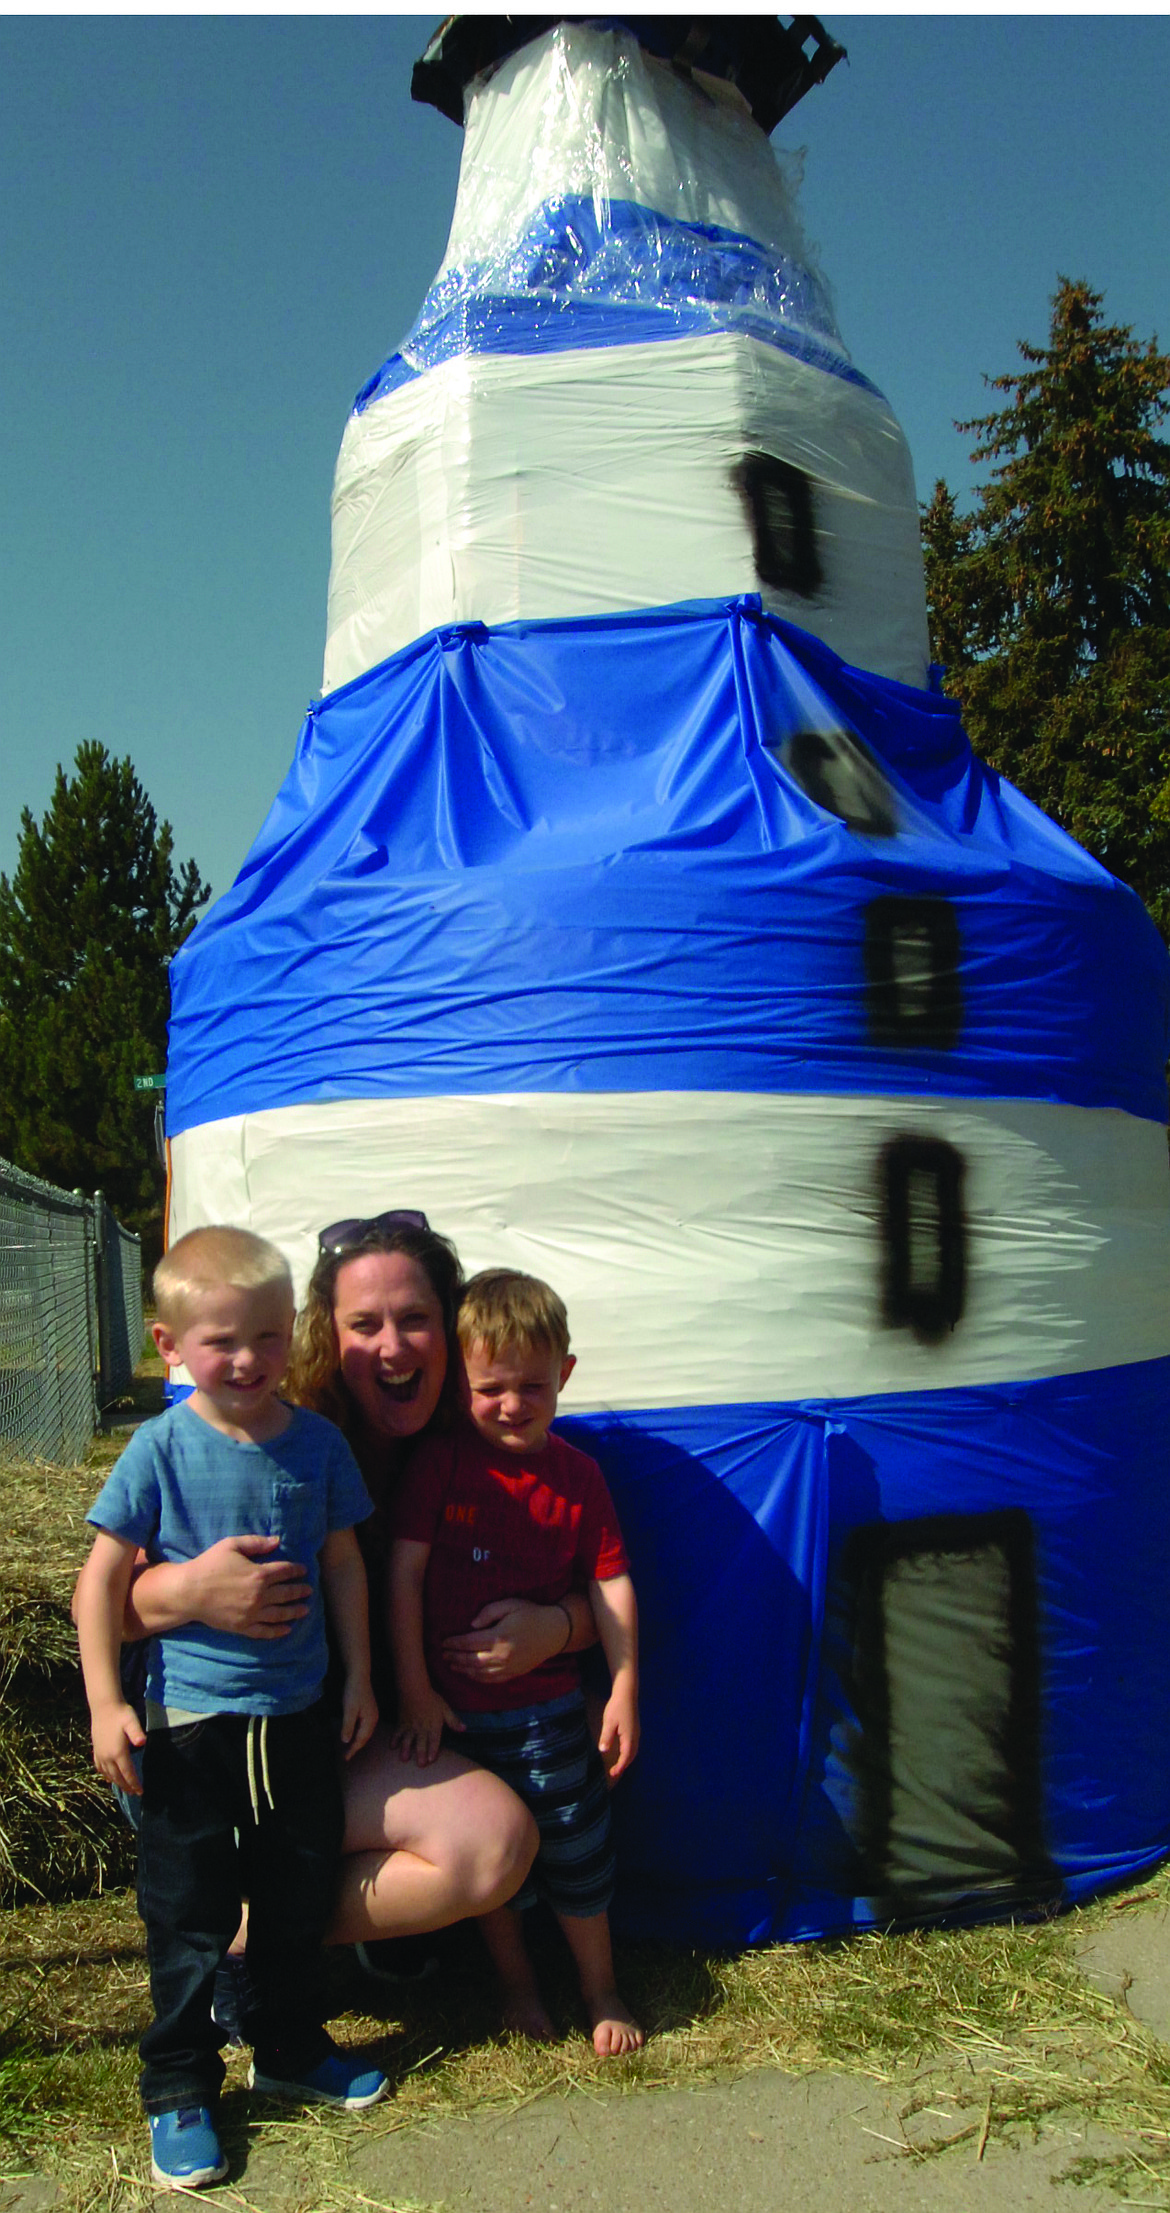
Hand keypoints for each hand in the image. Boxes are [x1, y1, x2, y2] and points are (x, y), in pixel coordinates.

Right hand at [91, 1700, 145, 1793]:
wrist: (103, 1706)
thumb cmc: (121, 1713)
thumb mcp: (131, 1721)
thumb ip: (137, 1733)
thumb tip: (143, 1742)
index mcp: (118, 1752)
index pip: (127, 1773)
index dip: (134, 1783)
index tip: (140, 1792)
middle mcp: (107, 1756)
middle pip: (117, 1777)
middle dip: (126, 1786)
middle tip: (134, 1793)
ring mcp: (100, 1754)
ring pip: (108, 1774)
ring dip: (116, 1783)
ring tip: (124, 1788)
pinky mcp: (96, 1750)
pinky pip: (99, 1768)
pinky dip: (105, 1775)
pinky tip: (108, 1777)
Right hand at [186, 1536, 311, 1637]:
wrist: (189, 1592)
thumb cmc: (209, 1565)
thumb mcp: (232, 1545)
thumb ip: (256, 1542)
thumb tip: (277, 1541)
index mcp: (259, 1574)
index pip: (285, 1571)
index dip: (297, 1570)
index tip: (303, 1570)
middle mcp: (260, 1595)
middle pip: (287, 1593)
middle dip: (300, 1591)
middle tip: (309, 1591)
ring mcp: (252, 1613)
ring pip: (280, 1614)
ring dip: (295, 1612)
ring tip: (305, 1610)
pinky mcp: (243, 1627)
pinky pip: (265, 1631)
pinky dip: (278, 1631)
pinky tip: (287, 1629)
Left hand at [339, 1675, 378, 1761]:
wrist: (359, 1675)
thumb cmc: (353, 1692)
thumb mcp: (349, 1709)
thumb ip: (347, 1726)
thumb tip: (346, 1742)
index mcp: (370, 1721)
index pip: (360, 1740)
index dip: (353, 1750)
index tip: (345, 1758)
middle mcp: (373, 1719)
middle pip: (364, 1738)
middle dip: (356, 1747)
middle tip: (346, 1756)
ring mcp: (372, 1715)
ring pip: (364, 1733)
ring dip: (357, 1741)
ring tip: (349, 1748)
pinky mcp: (369, 1711)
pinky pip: (364, 1727)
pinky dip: (358, 1733)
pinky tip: (352, 1734)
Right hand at [389, 1686, 464, 1766]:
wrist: (415, 1689)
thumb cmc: (432, 1699)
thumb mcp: (445, 1709)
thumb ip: (453, 1721)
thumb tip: (464, 1729)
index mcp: (433, 1726)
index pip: (434, 1741)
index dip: (433, 1751)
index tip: (431, 1760)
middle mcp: (421, 1729)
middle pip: (421, 1743)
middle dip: (420, 1755)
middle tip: (420, 1765)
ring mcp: (410, 1727)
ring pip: (407, 1741)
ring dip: (405, 1750)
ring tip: (404, 1759)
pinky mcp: (401, 1723)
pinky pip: (396, 1733)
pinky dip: (394, 1740)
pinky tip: (392, 1747)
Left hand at [441, 1596, 568, 1682]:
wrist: (554, 1632)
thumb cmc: (531, 1614)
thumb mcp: (510, 1604)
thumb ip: (489, 1612)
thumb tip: (471, 1625)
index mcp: (499, 1637)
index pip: (469, 1643)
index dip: (454, 1643)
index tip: (444, 1642)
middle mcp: (501, 1656)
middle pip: (471, 1660)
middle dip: (454, 1657)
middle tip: (442, 1654)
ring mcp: (507, 1667)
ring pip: (478, 1672)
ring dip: (462, 1669)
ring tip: (451, 1665)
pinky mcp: (513, 1674)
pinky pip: (491, 1679)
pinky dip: (477, 1678)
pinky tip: (469, 1673)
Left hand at [598, 1678, 638, 1780]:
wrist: (627, 1693)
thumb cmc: (616, 1707)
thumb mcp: (608, 1722)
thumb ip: (606, 1737)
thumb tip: (603, 1751)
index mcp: (629, 1737)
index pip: (625, 1757)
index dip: (619, 1767)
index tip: (612, 1774)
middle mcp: (635, 1737)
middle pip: (631, 1756)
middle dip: (624, 1765)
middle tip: (614, 1772)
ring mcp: (636, 1732)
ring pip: (633, 1751)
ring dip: (627, 1759)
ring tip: (618, 1765)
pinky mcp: (635, 1728)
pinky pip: (633, 1745)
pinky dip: (628, 1752)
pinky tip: (622, 1751)